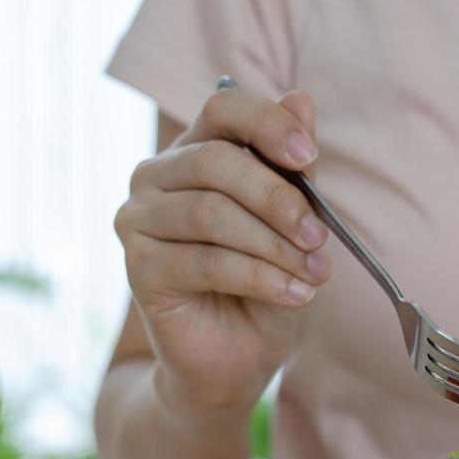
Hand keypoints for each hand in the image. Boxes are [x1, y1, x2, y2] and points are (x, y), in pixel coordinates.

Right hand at [114, 87, 331, 416]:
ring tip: (314, 275)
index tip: (308, 155)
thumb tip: (302, 99)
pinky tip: (296, 296)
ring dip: (274, 246)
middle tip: (320, 238)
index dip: (266, 123)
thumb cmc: (266, 286)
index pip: (222, 108)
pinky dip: (261, 278)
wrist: (236, 359)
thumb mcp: (294, 227)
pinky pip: (205, 262)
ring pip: (212, 214)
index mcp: (196, 153)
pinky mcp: (138, 268)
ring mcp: (139, 220)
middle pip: (218, 163)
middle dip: (280, 200)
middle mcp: (156, 177)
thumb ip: (295, 170)